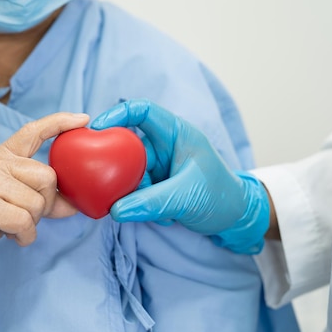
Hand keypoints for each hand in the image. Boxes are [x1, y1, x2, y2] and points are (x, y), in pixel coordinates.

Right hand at [0, 112, 88, 268]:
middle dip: (45, 204)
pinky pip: (24, 221)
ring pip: (37, 202)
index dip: (59, 123)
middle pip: (48, 176)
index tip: (83, 119)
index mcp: (0, 156)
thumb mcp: (11, 201)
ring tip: (12, 227)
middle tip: (26, 216)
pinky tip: (10, 236)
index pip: (32, 131)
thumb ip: (41, 198)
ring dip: (32, 224)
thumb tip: (75, 204)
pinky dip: (24, 236)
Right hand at [90, 99, 268, 253]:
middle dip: (120, 167)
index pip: (142, 111)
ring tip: (157, 211)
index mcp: (176, 133)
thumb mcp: (185, 196)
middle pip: (128, 146)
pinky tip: (165, 217)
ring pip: (130, 173)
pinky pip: (135, 191)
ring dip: (135, 194)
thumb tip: (116, 210)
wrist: (236, 219)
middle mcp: (165, 146)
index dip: (117, 115)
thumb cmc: (221, 197)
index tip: (96, 130)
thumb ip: (150, 202)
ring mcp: (159, 166)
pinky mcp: (156, 185)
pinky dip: (142, 205)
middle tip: (112, 186)